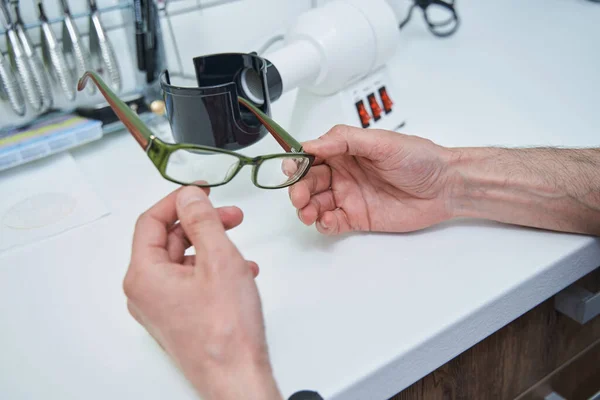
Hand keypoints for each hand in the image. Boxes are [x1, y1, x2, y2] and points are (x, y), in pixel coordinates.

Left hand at [123, 186, 280, 399]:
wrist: (236, 377)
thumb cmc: (225, 331)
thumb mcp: (219, 259)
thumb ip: (203, 221)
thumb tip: (190, 198)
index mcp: (144, 275)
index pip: (150, 221)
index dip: (177, 201)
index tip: (200, 191)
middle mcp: (145, 292)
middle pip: (167, 240)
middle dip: (201, 224)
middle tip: (229, 215)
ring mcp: (160, 307)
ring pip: (182, 261)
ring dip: (211, 247)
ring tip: (240, 246)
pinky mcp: (178, 316)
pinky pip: (190, 281)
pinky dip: (213, 269)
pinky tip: (240, 272)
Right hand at [289, 125, 454, 234]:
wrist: (444, 186)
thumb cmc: (418, 159)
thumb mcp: (381, 142)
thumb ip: (344, 140)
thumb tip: (311, 144)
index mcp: (345, 151)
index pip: (311, 156)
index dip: (297, 163)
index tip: (292, 170)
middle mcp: (343, 173)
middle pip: (308, 182)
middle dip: (298, 190)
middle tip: (300, 197)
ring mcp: (349, 196)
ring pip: (315, 204)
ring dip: (306, 209)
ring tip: (310, 213)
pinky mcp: (357, 218)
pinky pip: (332, 223)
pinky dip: (323, 224)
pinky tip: (327, 221)